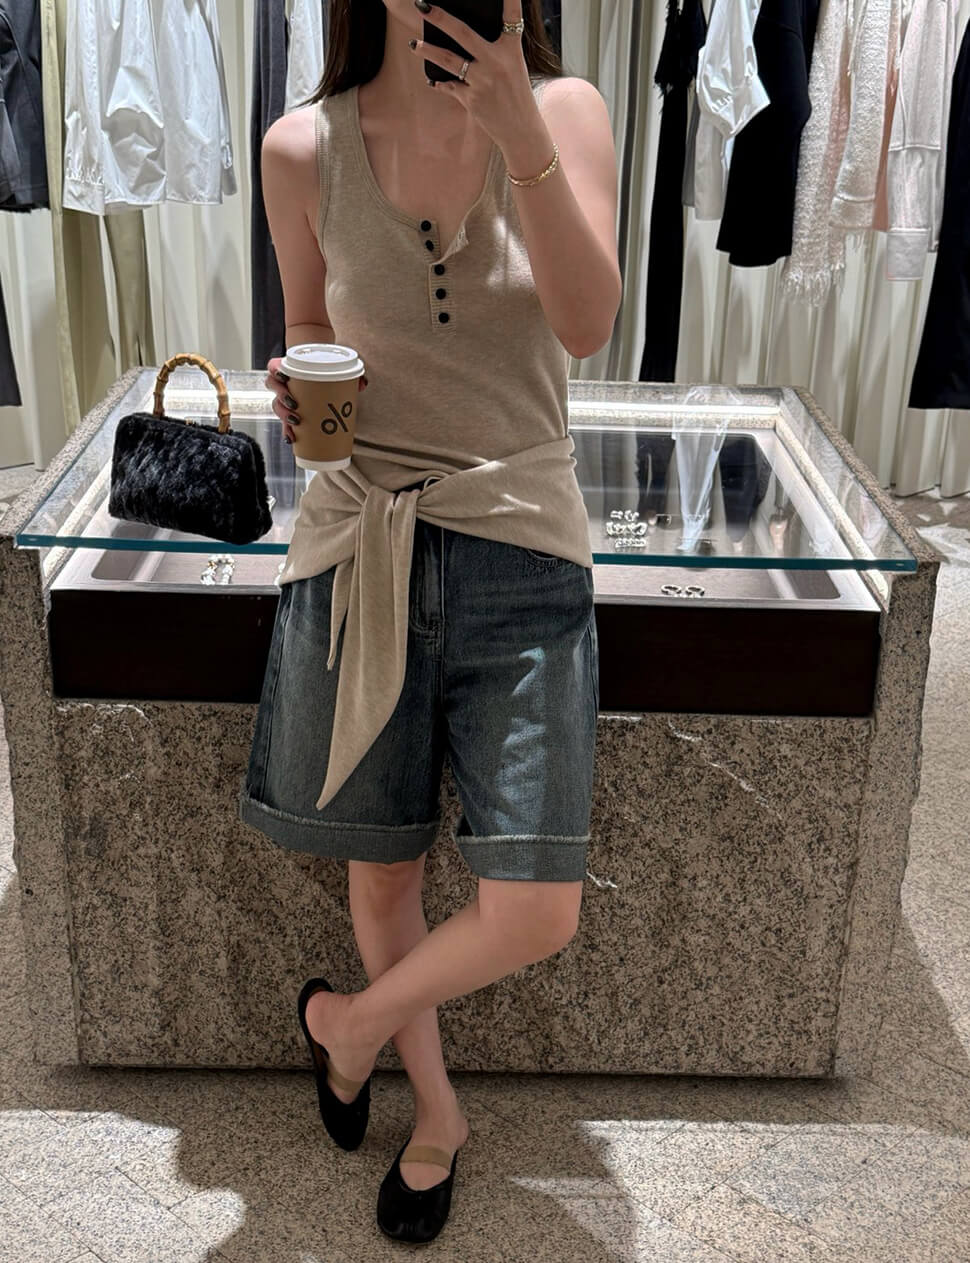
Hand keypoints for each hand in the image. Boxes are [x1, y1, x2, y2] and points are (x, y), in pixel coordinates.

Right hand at [266, 357, 368, 443]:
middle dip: (281, 397)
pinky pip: (284, 422)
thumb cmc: (325, 368)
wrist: (318, 372)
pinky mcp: (290, 413)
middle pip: (274, 388)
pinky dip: (287, 431)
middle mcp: (283, 382)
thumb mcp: (338, 367)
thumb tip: (362, 384)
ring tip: (297, 421)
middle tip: (294, 404)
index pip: (274, 367)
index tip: (284, 376)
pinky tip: (292, 439)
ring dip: (284, 415)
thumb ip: (351, 372)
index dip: (275, 371)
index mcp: (288, 367)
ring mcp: (285, 398)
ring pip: (276, 405)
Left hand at [410, 1, 535, 149]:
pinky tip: (433, 80)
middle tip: (422, 5)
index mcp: (512, 50)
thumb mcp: (513, 68)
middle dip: (440, 18)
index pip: (511, 17)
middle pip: (463, 33)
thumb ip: (493, 51)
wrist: (520, 132)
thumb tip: (460, 37)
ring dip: (428, 51)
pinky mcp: (472, 100)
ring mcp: (483, 81)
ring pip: (448, 60)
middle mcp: (497, 62)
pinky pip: (450, 86)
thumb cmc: (516, 96)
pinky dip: (441, 83)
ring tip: (414, 44)